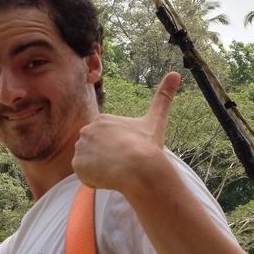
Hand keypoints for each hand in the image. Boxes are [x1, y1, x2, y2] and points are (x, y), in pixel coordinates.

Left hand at [72, 72, 179, 192]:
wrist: (139, 168)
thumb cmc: (147, 145)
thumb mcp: (156, 119)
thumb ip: (163, 96)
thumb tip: (176, 73)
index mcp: (102, 120)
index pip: (105, 140)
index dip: (118, 149)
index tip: (129, 153)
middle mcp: (87, 130)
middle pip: (96, 151)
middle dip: (108, 159)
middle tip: (124, 163)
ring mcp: (80, 148)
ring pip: (90, 164)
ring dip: (101, 170)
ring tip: (117, 171)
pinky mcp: (77, 165)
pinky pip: (85, 176)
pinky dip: (95, 181)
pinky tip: (109, 179)